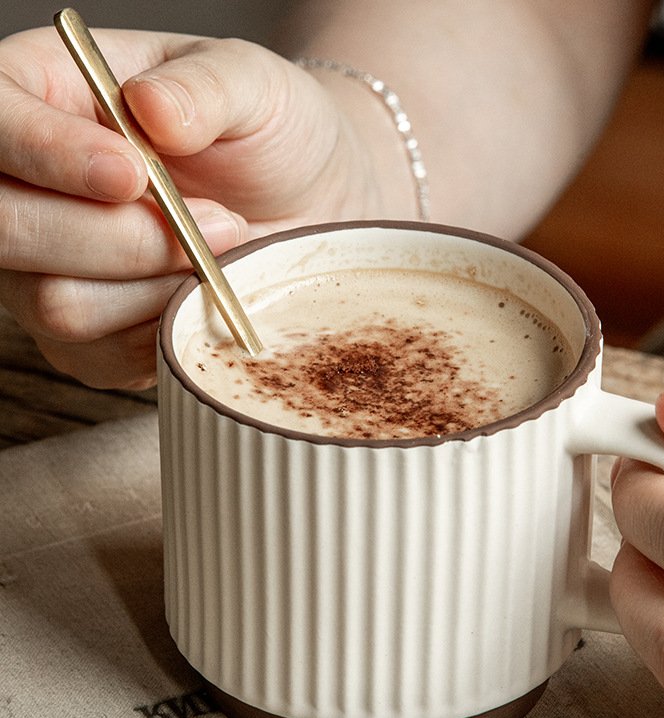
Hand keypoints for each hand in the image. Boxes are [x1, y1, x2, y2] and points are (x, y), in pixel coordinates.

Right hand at [0, 26, 406, 388]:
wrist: (303, 207)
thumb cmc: (266, 134)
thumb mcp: (253, 85)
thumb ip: (206, 86)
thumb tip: (151, 107)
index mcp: (40, 97)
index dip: (47, 154)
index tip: (135, 174)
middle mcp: (24, 190)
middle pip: (12, 230)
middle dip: (124, 238)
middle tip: (218, 220)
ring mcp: (45, 272)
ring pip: (61, 304)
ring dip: (161, 285)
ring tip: (223, 250)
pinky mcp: (85, 341)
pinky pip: (108, 354)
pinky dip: (171, 327)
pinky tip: (205, 290)